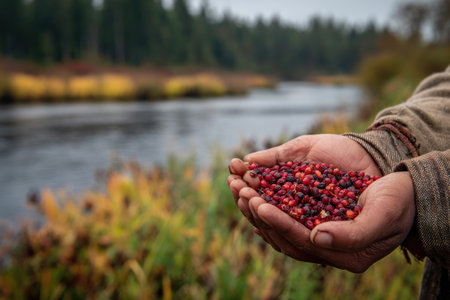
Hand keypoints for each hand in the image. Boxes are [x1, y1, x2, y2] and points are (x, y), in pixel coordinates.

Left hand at [227, 135, 416, 271]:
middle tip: (239, 190)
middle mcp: (326, 248)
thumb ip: (354, 233)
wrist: (406, 193)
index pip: (301, 241)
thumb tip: (316, 238)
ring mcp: (319, 234)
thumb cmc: (399, 202)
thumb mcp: (384, 213)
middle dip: (258, 212)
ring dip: (255, 206)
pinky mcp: (314, 219)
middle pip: (283, 236)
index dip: (278, 222)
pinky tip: (250, 192)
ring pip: (279, 226)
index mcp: (343, 254)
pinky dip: (265, 203)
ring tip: (236, 184)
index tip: (258, 203)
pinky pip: (283, 216)